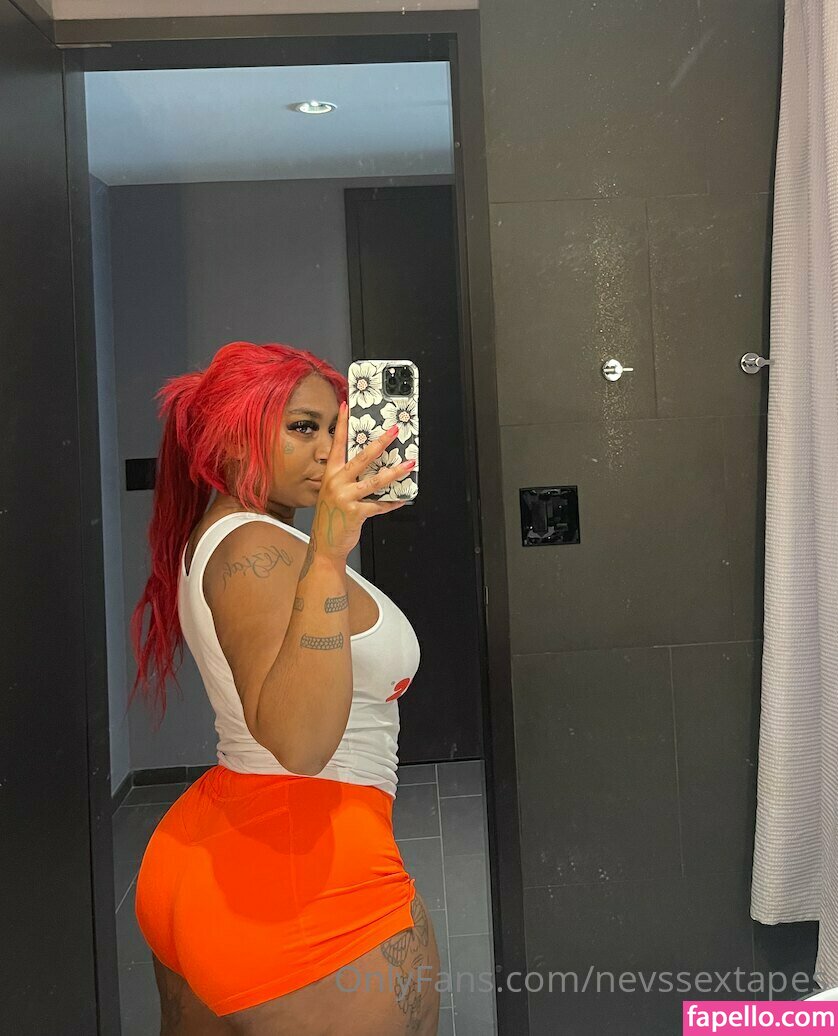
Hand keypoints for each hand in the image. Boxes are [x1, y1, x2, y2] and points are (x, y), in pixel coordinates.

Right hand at [311, 402, 413, 561]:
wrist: (324, 544)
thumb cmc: (330, 518)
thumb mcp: (332, 493)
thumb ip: (347, 479)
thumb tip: (371, 466)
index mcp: (330, 475)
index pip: (337, 445)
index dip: (342, 425)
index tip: (346, 407)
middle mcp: (337, 483)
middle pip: (362, 457)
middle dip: (380, 442)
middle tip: (394, 431)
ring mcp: (346, 497)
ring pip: (376, 480)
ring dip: (396, 472)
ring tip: (409, 464)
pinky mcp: (356, 512)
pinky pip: (380, 504)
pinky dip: (393, 501)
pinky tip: (403, 497)